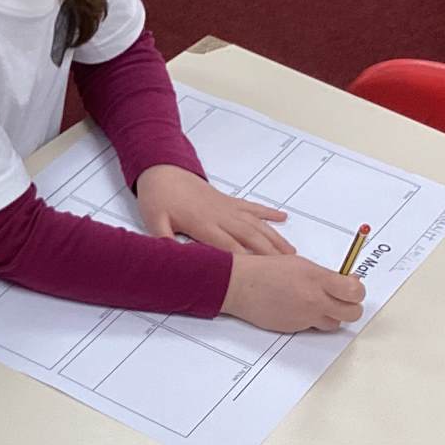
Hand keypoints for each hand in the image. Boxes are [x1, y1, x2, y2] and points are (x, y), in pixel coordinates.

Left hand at [137, 164, 293, 254]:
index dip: (245, 259)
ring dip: (274, 237)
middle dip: (269, 252)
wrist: (163, 171)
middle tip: (287, 268)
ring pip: (256, 223)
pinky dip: (269, 213)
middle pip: (249, 236)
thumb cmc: (157, 198)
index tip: (261, 272)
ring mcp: (227, 207)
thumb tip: (170, 258)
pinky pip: (253, 207)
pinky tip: (283, 218)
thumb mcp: (153, 221)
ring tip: (291, 252)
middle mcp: (220, 215)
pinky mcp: (229, 200)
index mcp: (202, 223)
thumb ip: (162, 239)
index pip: (227, 245)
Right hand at [221, 253, 364, 333]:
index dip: (357, 291)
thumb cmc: (266, 270)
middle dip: (351, 307)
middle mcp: (315, 300)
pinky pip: (313, 327)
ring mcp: (305, 317)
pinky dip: (311, 320)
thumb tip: (346, 282)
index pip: (356, 291)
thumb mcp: (301, 264)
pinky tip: (299, 308)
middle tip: (344, 300)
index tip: (353, 287)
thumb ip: (326, 276)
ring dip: (332, 315)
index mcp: (318, 279)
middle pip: (353, 313)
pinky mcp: (294, 328)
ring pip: (335, 324)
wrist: (240, 285)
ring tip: (319, 305)